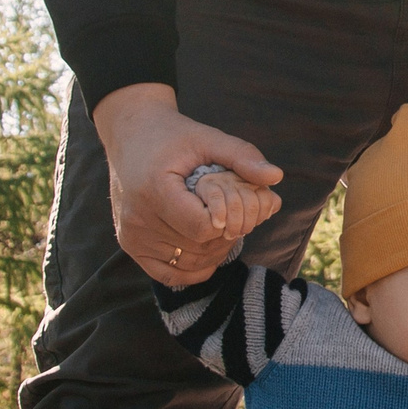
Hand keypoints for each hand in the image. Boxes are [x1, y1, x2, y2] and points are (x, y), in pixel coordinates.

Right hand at [94, 83, 281, 286]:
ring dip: (214, 251)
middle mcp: (137, 218)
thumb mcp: (207, 138)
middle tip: (233, 213)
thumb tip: (276, 177)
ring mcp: (131, 236)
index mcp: (154, 190)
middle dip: (226, 234)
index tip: (232, 202)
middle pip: (198, 247)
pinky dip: (194, 267)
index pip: (203, 227)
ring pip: (188, 263)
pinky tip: (206, 246)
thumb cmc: (172, 135)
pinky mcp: (130, 246)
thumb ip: (242, 156)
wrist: (131, 135)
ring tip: (220, 224)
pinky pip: (169, 273)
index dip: (228, 220)